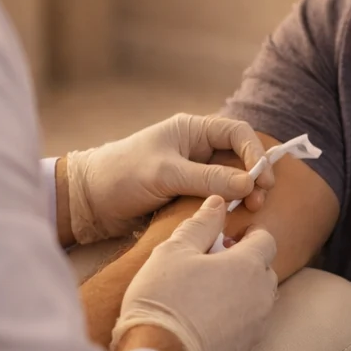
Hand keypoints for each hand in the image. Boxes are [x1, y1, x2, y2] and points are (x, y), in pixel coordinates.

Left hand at [65, 113, 274, 244]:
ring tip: (249, 211)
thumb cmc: (122, 175)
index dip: (254, 153)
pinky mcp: (187, 196)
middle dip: (253, 177)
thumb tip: (248, 184)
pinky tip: (232, 219)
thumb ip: (208, 178)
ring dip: (242, 194)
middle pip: (238, 158)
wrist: (89, 201)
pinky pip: (215, 199)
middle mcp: (197, 149)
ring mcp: (193, 173)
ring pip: (230, 181)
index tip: (261, 179)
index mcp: (192, 131)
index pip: (236, 133)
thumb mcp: (166, 174)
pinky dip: (227, 207)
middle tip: (259, 200)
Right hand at [111, 196, 278, 350]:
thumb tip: (218, 203)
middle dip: (246, 262)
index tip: (227, 238)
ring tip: (208, 293)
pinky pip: (249, 326)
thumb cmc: (165, 300)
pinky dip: (236, 318)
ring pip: (259, 299)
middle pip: (265, 270)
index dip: (249, 234)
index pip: (266, 239)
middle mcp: (262, 296)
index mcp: (249, 266)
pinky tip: (206, 320)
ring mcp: (256, 327)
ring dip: (242, 291)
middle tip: (213, 264)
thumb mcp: (174, 251)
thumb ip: (200, 224)